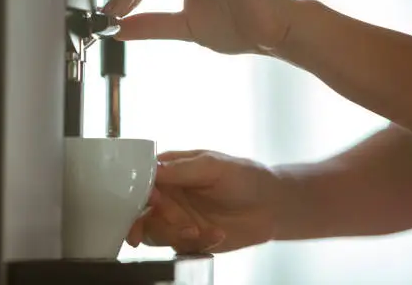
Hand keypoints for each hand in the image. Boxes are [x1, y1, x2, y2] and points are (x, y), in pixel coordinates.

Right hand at [127, 150, 283, 253]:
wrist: (271, 206)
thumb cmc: (243, 176)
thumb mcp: (213, 165)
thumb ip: (182, 168)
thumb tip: (153, 169)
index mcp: (169, 171)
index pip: (140, 181)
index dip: (142, 192)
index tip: (156, 200)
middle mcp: (167, 195)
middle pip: (140, 211)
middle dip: (154, 220)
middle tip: (178, 221)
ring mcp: (176, 219)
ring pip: (154, 233)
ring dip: (173, 234)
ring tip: (196, 232)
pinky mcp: (188, 240)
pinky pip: (179, 247)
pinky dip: (197, 244)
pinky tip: (216, 235)